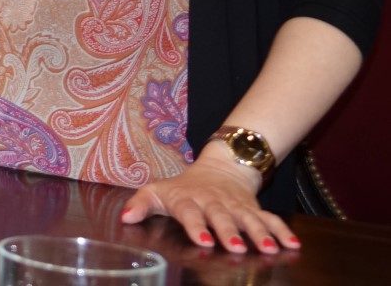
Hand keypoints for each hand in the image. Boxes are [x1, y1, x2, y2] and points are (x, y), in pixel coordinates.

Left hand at [120, 150, 298, 254]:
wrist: (219, 168)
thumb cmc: (183, 188)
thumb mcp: (158, 191)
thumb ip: (141, 204)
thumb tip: (124, 218)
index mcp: (189, 199)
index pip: (191, 212)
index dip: (196, 225)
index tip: (202, 241)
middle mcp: (214, 202)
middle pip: (222, 217)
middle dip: (228, 231)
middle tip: (234, 247)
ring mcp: (236, 206)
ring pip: (249, 219)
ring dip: (259, 234)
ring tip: (268, 249)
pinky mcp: (254, 209)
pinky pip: (271, 219)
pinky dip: (282, 231)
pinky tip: (293, 245)